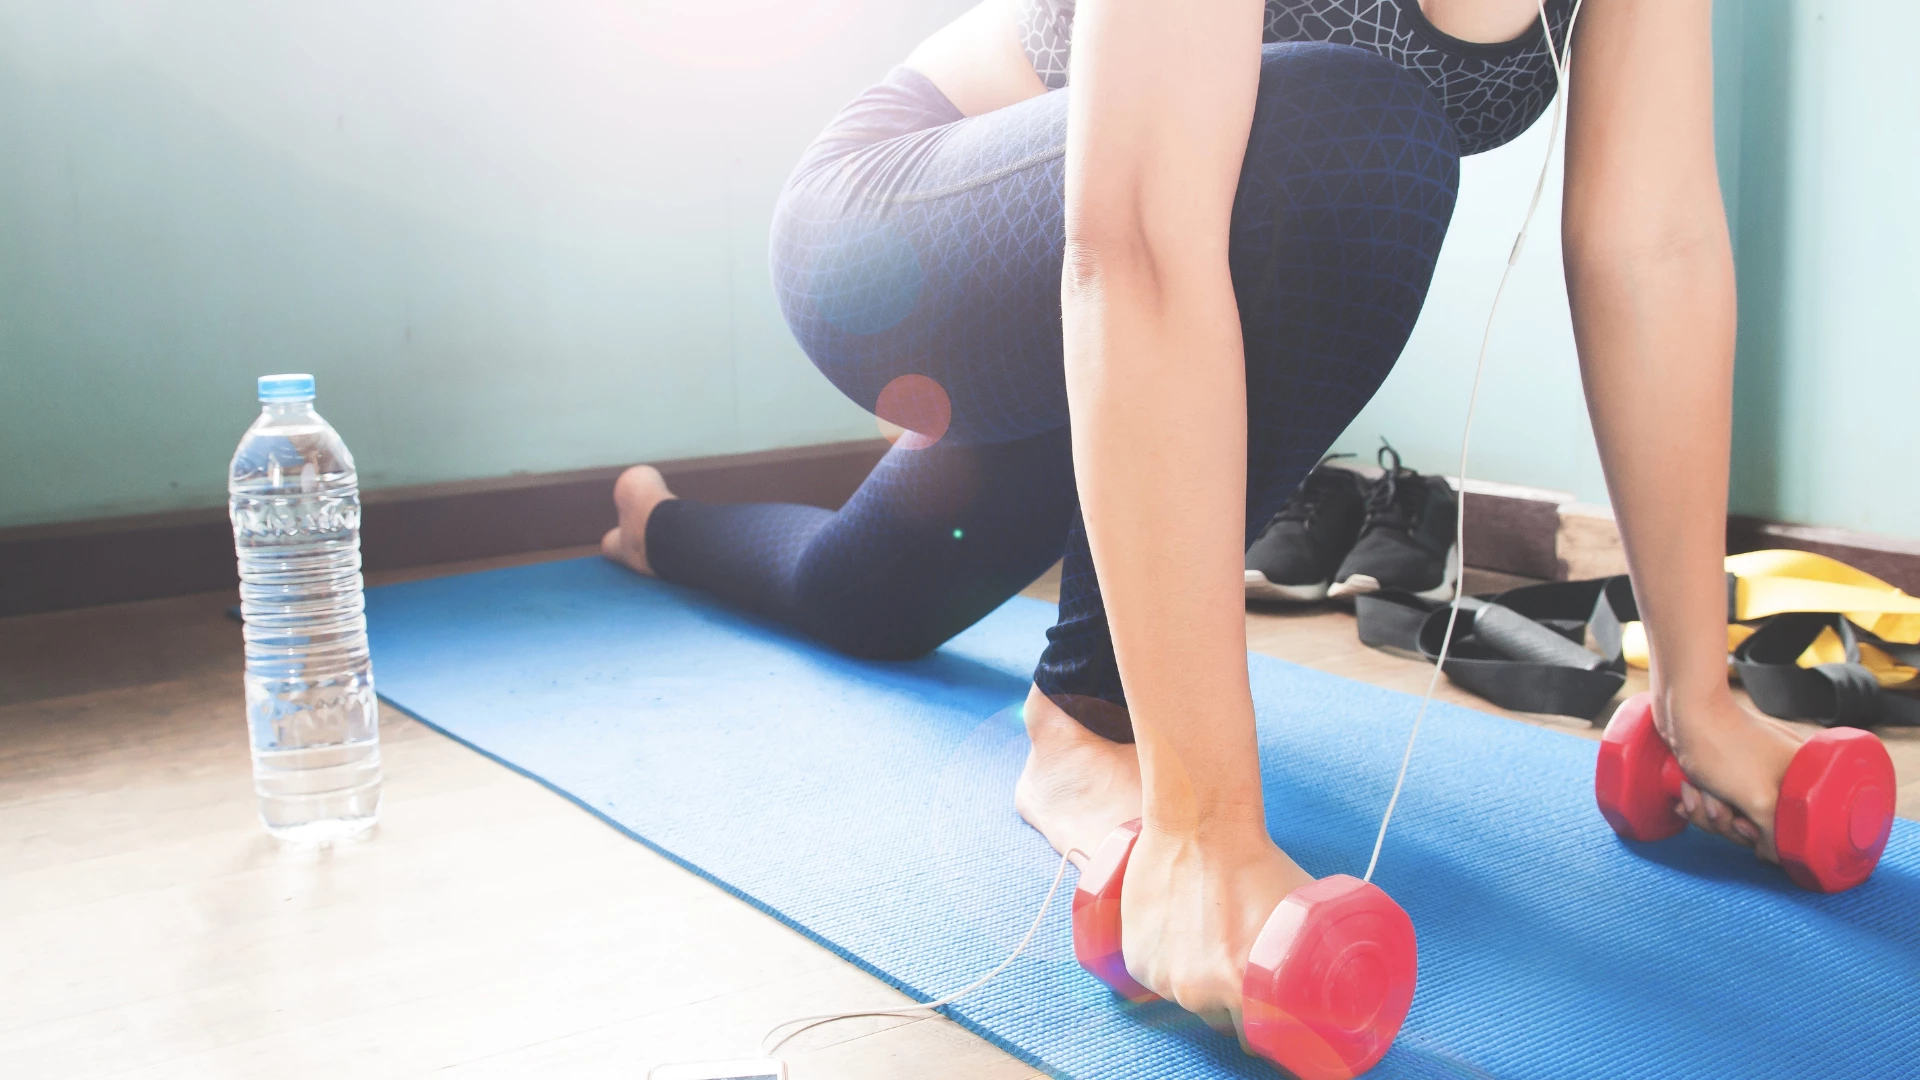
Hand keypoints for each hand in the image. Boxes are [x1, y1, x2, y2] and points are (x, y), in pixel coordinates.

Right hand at [1119, 820, 1311, 1040]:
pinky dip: (1168, 970)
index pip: (1256, 1037)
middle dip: (1233, 1002)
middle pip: (1221, 1019)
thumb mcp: (1300, 917)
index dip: (1266, 1029)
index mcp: (1242, 987)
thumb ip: (1306, 961)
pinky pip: (1157, 981)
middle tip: (1240, 966)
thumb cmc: (1255, 863)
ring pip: (1187, 999)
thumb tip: (1336, 985)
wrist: (1200, 825)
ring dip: (1199, 983)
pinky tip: (1182, 941)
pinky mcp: (1138, 960)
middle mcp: (1198, 991)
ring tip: (1210, 944)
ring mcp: (1163, 978)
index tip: (1270, 1016)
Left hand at [1653, 684, 1803, 858]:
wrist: (1684, 710)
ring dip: (1706, 812)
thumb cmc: (1724, 747)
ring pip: (1729, 821)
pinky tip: (1687, 790)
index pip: (1790, 833)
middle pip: (1755, 830)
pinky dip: (1696, 802)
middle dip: (1726, 822)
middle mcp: (1780, 781)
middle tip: (1717, 803)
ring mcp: (1750, 778)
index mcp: (1800, 784)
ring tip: (1697, 789)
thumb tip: (1775, 857)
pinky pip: (1712, 807)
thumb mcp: (1758, 799)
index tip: (1745, 825)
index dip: (1763, 838)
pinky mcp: (1723, 777)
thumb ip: (1775, 834)